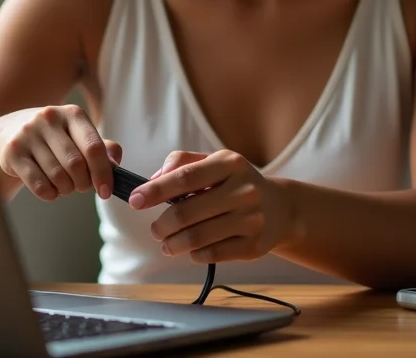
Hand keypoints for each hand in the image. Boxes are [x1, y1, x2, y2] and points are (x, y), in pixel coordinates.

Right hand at [0, 105, 121, 201]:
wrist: (11, 131)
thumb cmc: (55, 138)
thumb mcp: (79, 135)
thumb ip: (102, 147)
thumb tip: (115, 163)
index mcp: (73, 114)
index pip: (93, 147)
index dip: (103, 172)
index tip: (106, 191)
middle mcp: (50, 118)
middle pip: (76, 165)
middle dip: (83, 183)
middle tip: (81, 186)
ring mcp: (29, 133)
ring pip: (57, 176)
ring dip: (66, 189)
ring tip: (64, 186)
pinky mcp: (13, 152)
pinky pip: (38, 184)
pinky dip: (49, 194)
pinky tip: (50, 190)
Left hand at [130, 150, 293, 264]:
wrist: (280, 208)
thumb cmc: (236, 182)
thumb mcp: (215, 162)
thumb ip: (182, 163)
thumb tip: (154, 178)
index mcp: (231, 163)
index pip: (185, 177)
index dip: (156, 190)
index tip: (135, 200)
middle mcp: (244, 189)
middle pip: (188, 211)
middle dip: (163, 223)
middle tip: (155, 229)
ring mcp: (252, 219)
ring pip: (198, 237)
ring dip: (174, 243)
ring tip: (165, 243)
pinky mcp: (255, 246)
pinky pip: (213, 254)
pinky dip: (194, 254)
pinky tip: (190, 249)